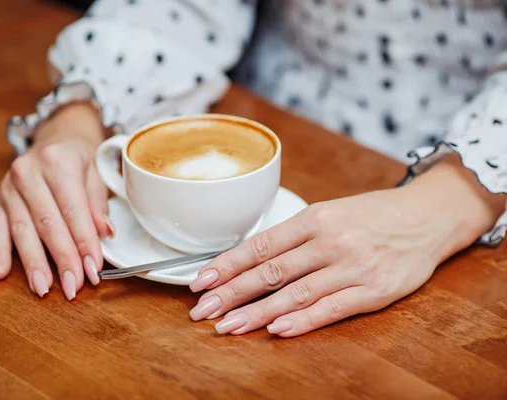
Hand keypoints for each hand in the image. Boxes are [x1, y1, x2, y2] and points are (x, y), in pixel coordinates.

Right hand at [0, 103, 114, 299]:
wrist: (55, 137)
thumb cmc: (78, 159)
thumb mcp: (96, 172)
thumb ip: (98, 203)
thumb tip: (105, 232)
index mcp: (58, 162)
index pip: (74, 210)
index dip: (84, 242)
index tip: (93, 269)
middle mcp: (29, 172)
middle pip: (48, 223)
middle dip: (62, 259)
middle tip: (73, 286)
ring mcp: (9, 187)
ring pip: (22, 230)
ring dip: (33, 263)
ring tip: (43, 288)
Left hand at [188, 155, 505, 336]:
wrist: (426, 217)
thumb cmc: (370, 216)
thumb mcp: (330, 212)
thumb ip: (293, 236)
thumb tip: (249, 258)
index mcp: (315, 219)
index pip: (261, 244)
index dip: (228, 264)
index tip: (201, 281)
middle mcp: (330, 241)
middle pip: (272, 270)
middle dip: (232, 292)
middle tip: (202, 310)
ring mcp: (352, 266)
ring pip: (296, 292)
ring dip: (258, 312)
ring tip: (228, 326)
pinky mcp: (375, 290)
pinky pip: (333, 307)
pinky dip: (303, 320)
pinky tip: (278, 329)